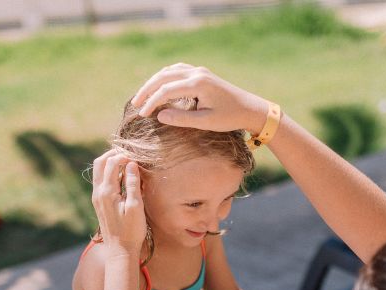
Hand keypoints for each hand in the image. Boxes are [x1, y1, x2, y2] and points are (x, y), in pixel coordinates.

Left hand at [91, 149, 145, 254]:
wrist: (120, 250)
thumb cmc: (131, 230)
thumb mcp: (135, 207)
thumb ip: (132, 184)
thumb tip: (131, 164)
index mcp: (107, 192)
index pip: (112, 163)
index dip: (125, 156)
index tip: (138, 158)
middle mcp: (98, 192)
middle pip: (100, 162)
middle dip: (114, 154)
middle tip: (129, 154)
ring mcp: (96, 197)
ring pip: (98, 170)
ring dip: (110, 162)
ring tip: (126, 162)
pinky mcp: (98, 202)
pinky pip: (100, 180)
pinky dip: (109, 172)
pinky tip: (121, 175)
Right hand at [132, 63, 267, 135]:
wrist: (250, 108)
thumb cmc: (230, 118)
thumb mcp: (205, 122)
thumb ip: (181, 119)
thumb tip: (159, 115)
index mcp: (197, 84)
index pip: (166, 90)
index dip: (151, 102)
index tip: (142, 114)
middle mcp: (197, 73)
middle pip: (163, 77)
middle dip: (147, 89)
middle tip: (135, 103)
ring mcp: (199, 71)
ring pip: (169, 71)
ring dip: (154, 82)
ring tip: (143, 96)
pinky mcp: (201, 73)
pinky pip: (177, 70)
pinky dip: (165, 77)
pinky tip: (159, 86)